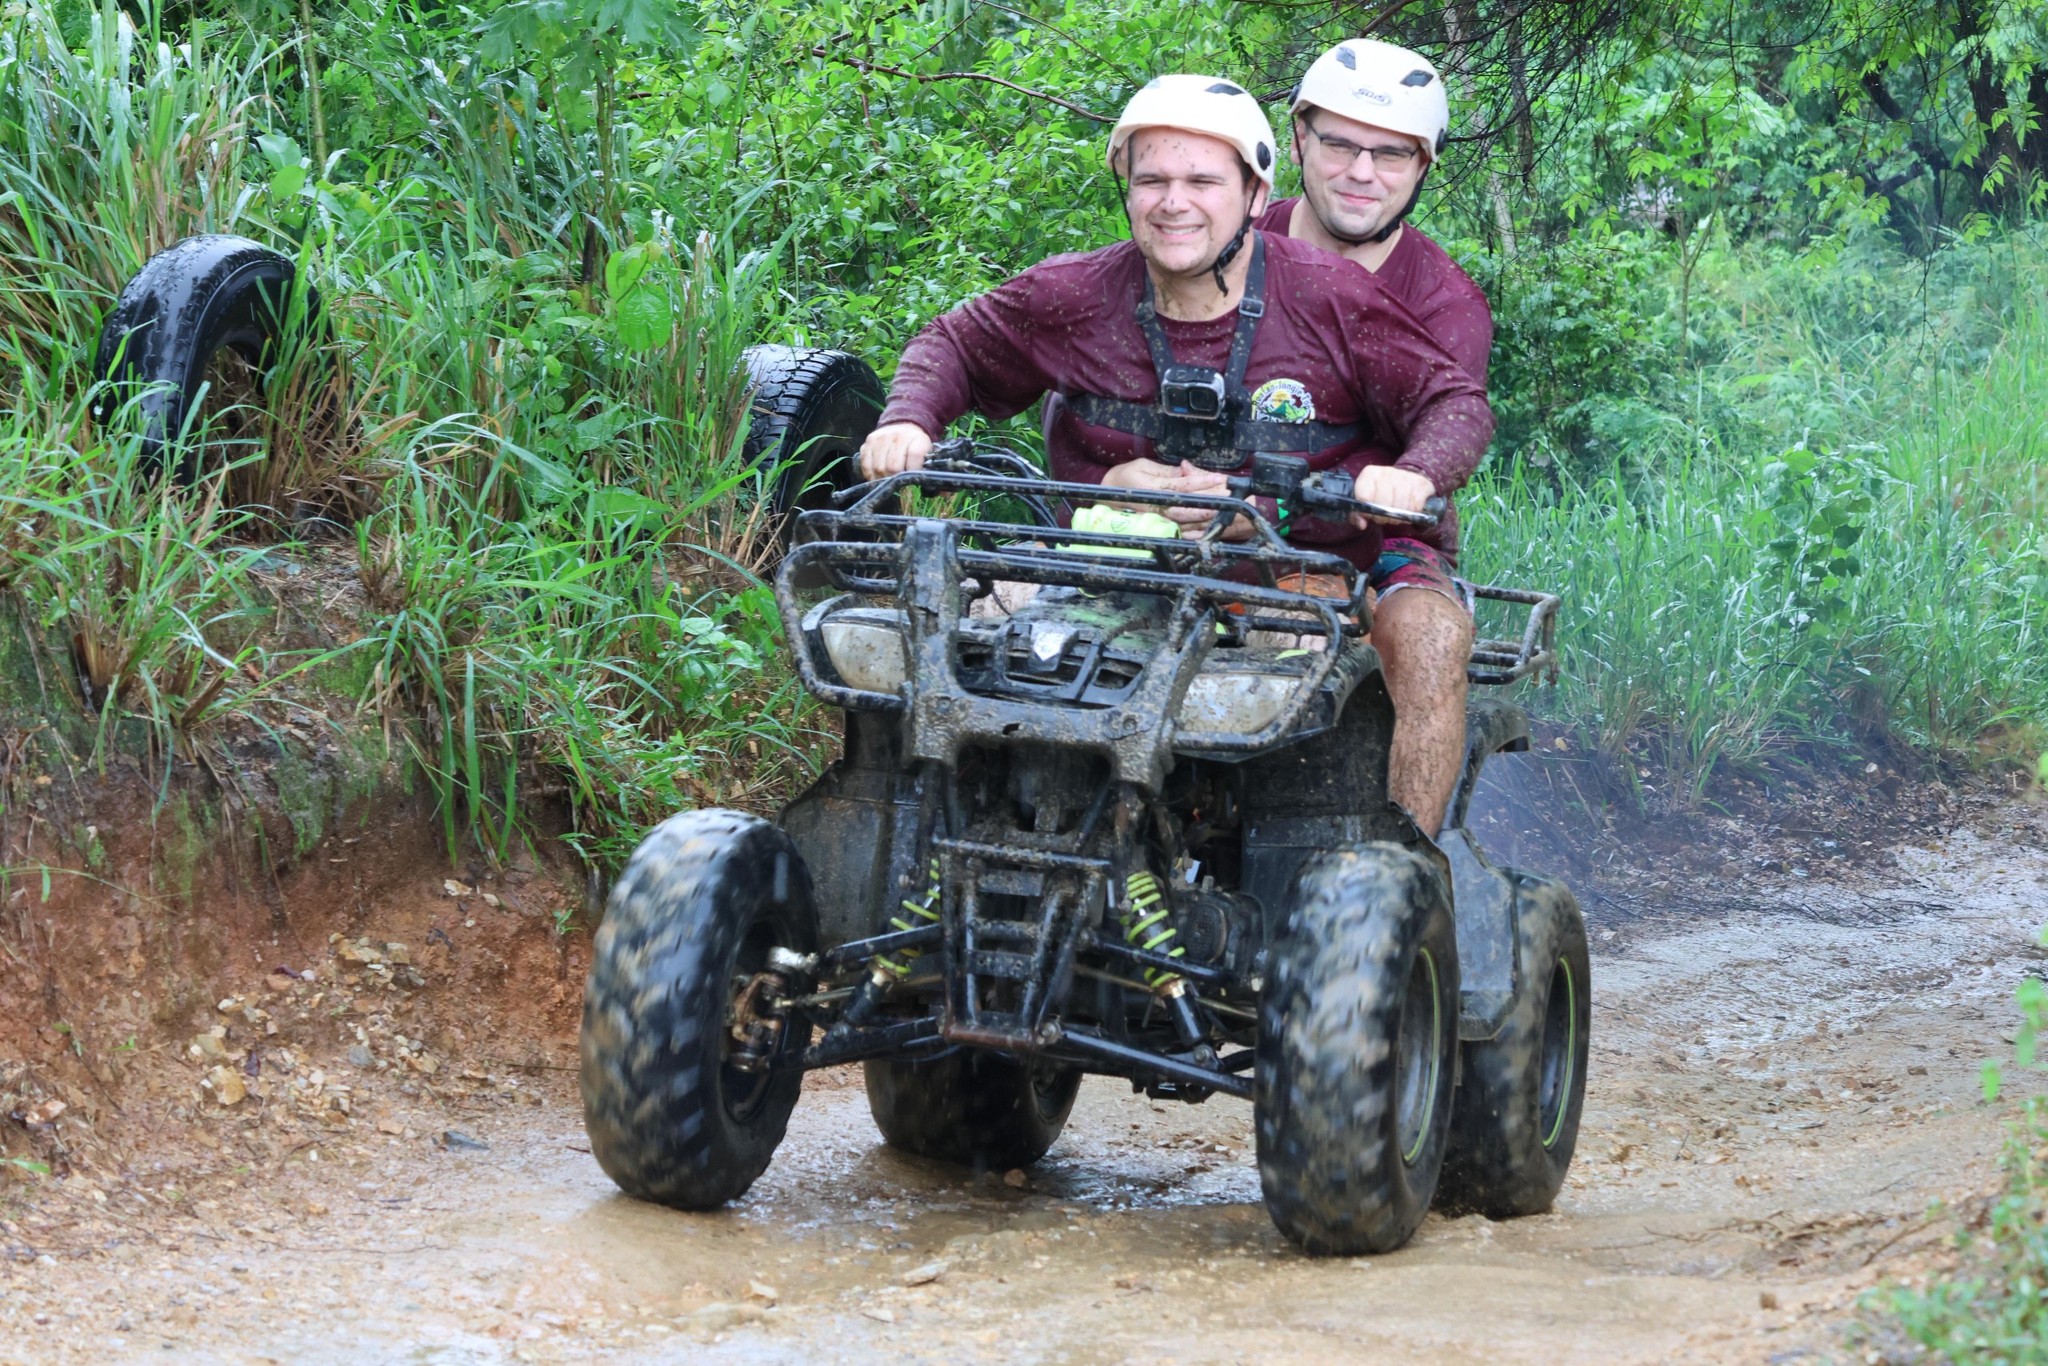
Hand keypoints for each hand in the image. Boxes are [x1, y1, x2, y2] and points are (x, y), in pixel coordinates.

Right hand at [858, 422, 933, 480]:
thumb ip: (935, 473)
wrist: (904, 424)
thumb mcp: (930, 453)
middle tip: (899, 483)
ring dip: (883, 479)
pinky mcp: (869, 442)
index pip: (914, 457)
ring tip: (889, 480)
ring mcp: (881, 439)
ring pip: (878, 468)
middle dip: (896, 479)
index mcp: (918, 439)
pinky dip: (871, 475)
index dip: (913, 472)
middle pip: (893, 467)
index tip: (913, 481)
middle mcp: (898, 436)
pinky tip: (879, 476)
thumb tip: (944, 494)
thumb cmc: (918, 445)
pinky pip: (866, 465)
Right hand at [1102, 459, 1249, 535]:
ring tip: (1227, 510)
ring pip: (1187, 521)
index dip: (1203, 481)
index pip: (1183, 485)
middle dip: (1211, 501)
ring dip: (1208, 516)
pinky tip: (1210, 529)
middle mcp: (1155, 506)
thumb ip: (1167, 471)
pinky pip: (1179, 532)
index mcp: (1152, 487)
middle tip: (1231, 496)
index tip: (1221, 479)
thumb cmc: (1124, 477)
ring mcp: (1157, 520)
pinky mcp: (1158, 528)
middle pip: (1189, 505)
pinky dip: (1195, 532)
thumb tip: (1189, 470)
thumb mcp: (1143, 466)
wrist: (1105, 497)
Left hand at [1349, 466, 1435, 528]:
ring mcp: (1405, 475)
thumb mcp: (1366, 502)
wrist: (1404, 481)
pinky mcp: (1421, 483)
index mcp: (1370, 473)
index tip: (1370, 514)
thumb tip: (1362, 524)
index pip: (1364, 497)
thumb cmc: (1381, 494)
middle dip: (1384, 516)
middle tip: (1385, 517)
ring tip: (1397, 514)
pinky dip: (1413, 513)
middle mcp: (1387, 471)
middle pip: (1384, 503)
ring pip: (1401, 506)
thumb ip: (1358, 514)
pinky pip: (1416, 506)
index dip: (1368, 511)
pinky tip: (1409, 510)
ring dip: (1399, 516)